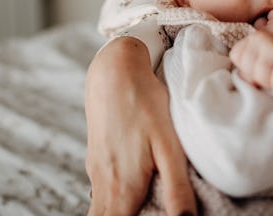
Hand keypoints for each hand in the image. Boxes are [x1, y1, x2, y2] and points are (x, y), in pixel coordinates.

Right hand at [85, 37, 196, 215]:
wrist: (113, 70)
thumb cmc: (145, 103)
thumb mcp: (168, 144)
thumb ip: (176, 186)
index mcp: (122, 187)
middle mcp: (103, 183)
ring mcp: (96, 169)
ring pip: (100, 208)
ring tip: (135, 212)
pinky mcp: (97, 157)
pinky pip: (100, 191)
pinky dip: (111, 203)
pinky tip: (128, 196)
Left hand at [230, 10, 272, 90]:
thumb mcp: (259, 66)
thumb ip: (247, 73)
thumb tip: (251, 83)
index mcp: (250, 38)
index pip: (236, 59)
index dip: (249, 69)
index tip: (264, 65)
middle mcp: (259, 37)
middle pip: (248, 72)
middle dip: (260, 79)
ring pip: (261, 79)